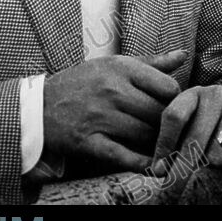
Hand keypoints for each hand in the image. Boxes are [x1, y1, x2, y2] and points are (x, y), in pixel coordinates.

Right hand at [42, 50, 185, 171]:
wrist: (38, 106)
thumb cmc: (84, 82)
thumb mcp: (115, 64)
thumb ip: (152, 62)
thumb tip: (183, 55)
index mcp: (122, 69)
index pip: (168, 87)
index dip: (177, 99)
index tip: (175, 106)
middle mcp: (112, 91)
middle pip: (159, 113)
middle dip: (169, 124)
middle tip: (174, 130)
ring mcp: (99, 117)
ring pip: (145, 134)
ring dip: (158, 142)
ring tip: (163, 144)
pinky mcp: (87, 142)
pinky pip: (122, 155)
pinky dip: (141, 163)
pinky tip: (153, 165)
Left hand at [151, 86, 221, 179]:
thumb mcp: (202, 118)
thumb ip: (182, 136)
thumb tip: (160, 170)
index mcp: (198, 94)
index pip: (174, 116)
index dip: (164, 145)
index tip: (158, 170)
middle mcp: (218, 96)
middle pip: (193, 142)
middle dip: (181, 171)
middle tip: (171, 190)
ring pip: (215, 155)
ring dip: (218, 163)